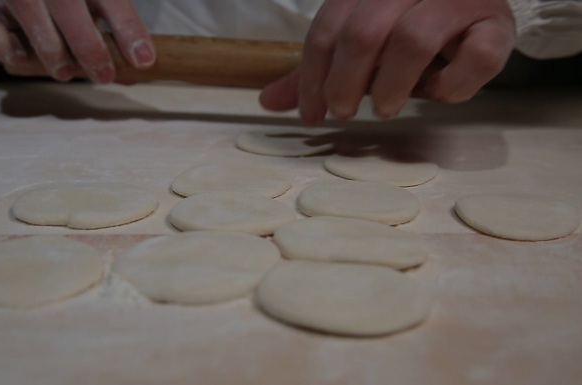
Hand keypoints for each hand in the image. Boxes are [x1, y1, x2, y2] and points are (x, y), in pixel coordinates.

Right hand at [0, 0, 154, 82]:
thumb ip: (115, 35)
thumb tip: (140, 69)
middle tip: (102, 75)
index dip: (128, 28)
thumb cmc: (69, 1)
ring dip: (49, 48)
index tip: (143, 60)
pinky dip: (1, 44)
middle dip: (88, 44)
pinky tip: (21, 59)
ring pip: (27, 8)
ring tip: (64, 72)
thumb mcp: (95, 7)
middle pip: (66, 2)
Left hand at [260, 0, 514, 124]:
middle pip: (364, 32)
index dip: (311, 77)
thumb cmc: (407, 25)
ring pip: (414, 38)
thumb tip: (267, 102)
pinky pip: (475, 57)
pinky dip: (453, 84)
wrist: (476, 3)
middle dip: (346, 82)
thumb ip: (321, 69)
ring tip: (386, 108)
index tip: (311, 116)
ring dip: (393, 84)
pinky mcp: (496, 22)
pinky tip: (439, 92)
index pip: (327, 29)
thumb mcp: (360, 42)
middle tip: (344, 113)